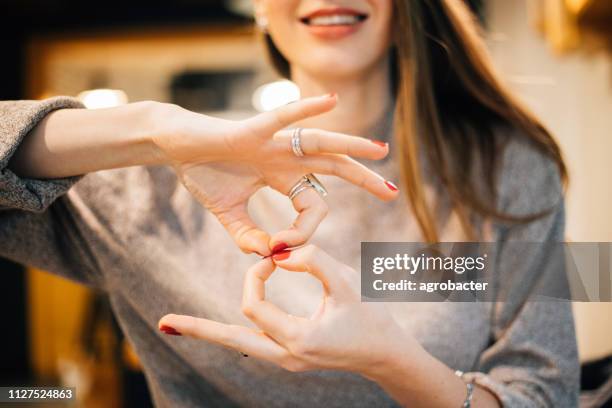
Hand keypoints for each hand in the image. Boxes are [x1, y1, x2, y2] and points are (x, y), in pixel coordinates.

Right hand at [154, 95, 397, 255]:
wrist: (175, 148)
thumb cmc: (203, 175)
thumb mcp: (229, 215)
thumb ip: (249, 237)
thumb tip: (270, 256)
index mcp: (283, 177)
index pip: (311, 206)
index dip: (302, 231)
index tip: (280, 248)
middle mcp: (285, 158)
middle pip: (333, 168)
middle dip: (363, 180)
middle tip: (392, 192)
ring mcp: (272, 143)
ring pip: (320, 143)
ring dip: (352, 146)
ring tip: (381, 150)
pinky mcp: (251, 131)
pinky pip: (282, 118)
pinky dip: (305, 108)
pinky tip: (331, 99)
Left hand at [158, 245, 418, 376]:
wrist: (385, 354)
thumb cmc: (371, 317)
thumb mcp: (347, 284)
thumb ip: (314, 261)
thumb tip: (280, 254)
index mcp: (298, 339)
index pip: (255, 302)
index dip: (257, 273)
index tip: (273, 255)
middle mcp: (285, 356)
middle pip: (230, 339)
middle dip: (198, 328)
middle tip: (164, 323)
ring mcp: (285, 359)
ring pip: (238, 343)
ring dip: (211, 330)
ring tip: (175, 326)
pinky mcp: (289, 355)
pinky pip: (253, 342)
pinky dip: (234, 330)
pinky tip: (214, 327)